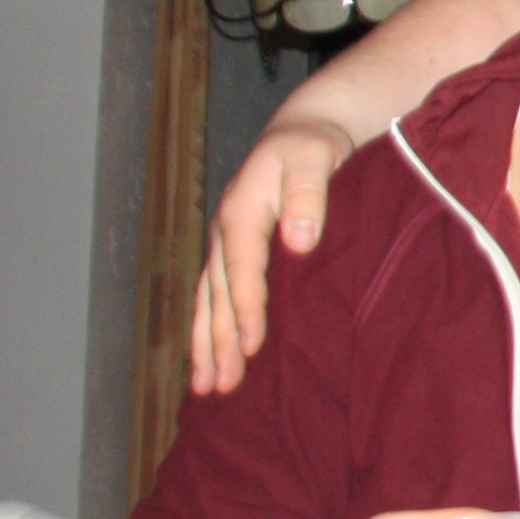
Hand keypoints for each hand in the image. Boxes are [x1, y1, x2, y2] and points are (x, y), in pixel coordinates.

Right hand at [192, 118, 353, 396]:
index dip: (246, 308)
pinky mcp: (232, 253)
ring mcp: (224, 243)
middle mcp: (224, 230)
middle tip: (222, 385)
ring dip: (206, 345)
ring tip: (204, 387)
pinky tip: (208, 361)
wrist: (302, 131)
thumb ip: (308, 195)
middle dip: (218, 341)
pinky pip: (215, 297)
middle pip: (218, 295)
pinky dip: (209, 330)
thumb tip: (299, 240)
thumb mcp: (315, 158)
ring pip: (210, 302)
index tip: (251, 345)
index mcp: (242, 210)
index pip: (242, 268)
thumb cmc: (313, 145)